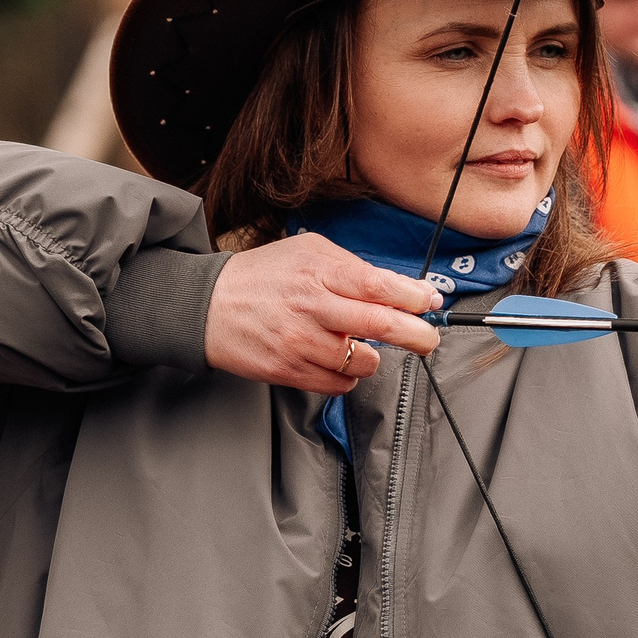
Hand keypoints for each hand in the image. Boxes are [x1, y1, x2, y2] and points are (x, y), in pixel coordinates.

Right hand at [204, 234, 443, 395]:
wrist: (207, 306)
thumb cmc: (263, 276)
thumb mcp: (308, 252)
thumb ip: (354, 268)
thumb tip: (404, 288)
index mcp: (318, 272)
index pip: (379, 286)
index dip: (414, 298)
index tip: (430, 303)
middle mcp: (311, 307)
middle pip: (381, 325)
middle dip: (417, 335)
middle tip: (429, 339)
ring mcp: (299, 342)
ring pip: (363, 362)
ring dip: (373, 357)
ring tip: (361, 345)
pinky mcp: (287, 371)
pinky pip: (338, 384)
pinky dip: (347, 376)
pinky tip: (337, 360)